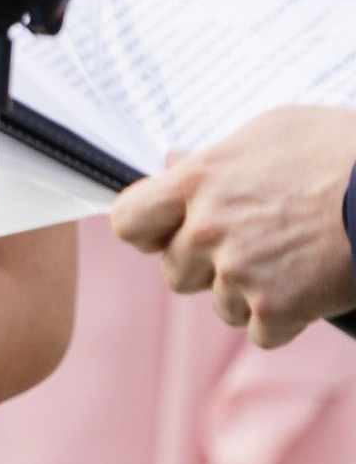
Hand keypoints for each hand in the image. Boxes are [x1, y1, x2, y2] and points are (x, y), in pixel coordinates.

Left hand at [112, 109, 355, 344]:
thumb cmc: (339, 151)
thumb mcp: (270, 132)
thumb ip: (212, 157)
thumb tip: (172, 163)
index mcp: (197, 180)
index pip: (129, 222)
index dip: (147, 231)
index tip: (166, 232)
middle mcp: (207, 228)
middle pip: (175, 273)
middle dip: (206, 266)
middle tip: (251, 245)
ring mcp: (240, 272)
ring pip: (220, 305)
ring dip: (248, 293)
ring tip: (292, 258)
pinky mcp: (276, 307)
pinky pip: (261, 331)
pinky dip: (285, 317)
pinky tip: (310, 284)